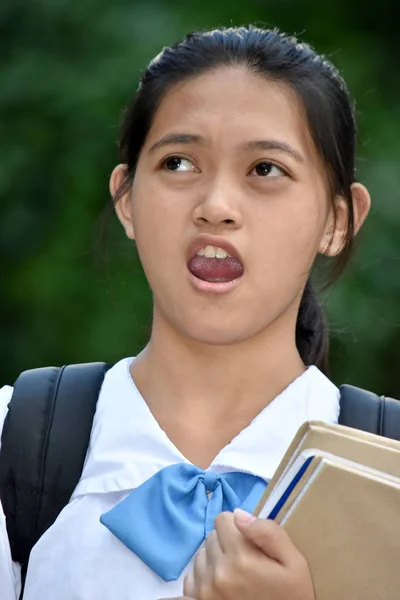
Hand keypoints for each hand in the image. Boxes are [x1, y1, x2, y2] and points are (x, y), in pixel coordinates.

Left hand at [182, 509, 314, 599]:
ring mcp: (204, 590)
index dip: (237, 528)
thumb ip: (268, 533)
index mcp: (241, 558)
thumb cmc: (290, 595)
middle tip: (245, 563)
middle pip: (211, 536)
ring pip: (201, 555)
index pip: (223, 519)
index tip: (249, 543)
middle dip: (227, 544)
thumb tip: (239, 514)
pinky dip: (204, 578)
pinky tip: (222, 588)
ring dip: (214, 561)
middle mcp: (218, 572)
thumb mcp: (293, 563)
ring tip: (234, 576)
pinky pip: (191, 577)